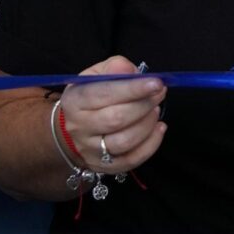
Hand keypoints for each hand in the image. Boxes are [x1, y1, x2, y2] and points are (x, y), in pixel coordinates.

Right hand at [56, 56, 166, 173]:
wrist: (74, 128)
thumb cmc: (91, 96)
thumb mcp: (96, 75)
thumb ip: (114, 67)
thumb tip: (129, 69)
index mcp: (75, 101)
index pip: (104, 94)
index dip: (133, 88)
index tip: (156, 82)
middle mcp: (79, 127)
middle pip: (116, 119)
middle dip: (144, 105)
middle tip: (159, 93)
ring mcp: (90, 150)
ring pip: (125, 141)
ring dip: (147, 124)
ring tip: (155, 110)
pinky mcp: (103, 166)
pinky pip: (131, 160)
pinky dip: (151, 144)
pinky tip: (159, 128)